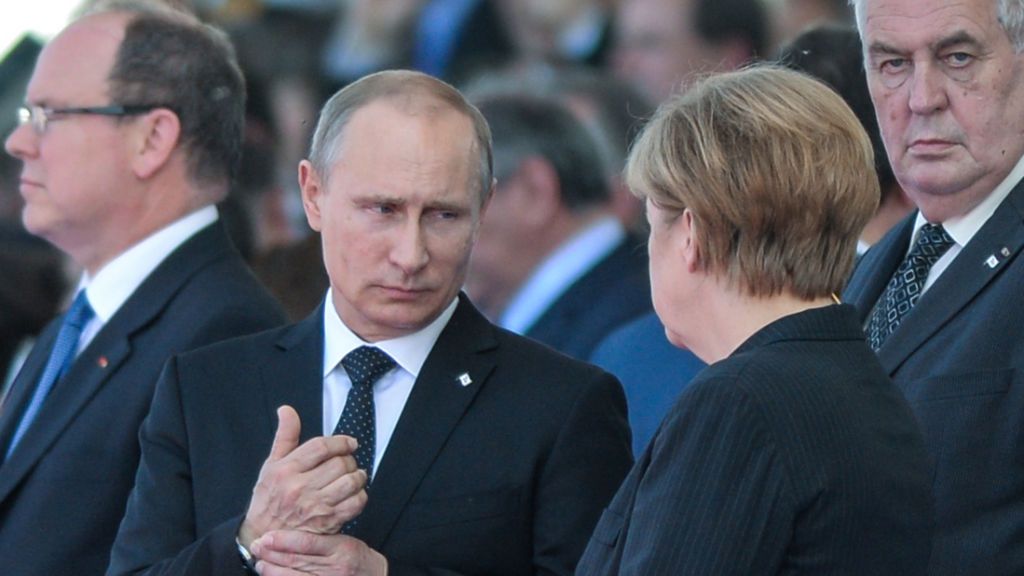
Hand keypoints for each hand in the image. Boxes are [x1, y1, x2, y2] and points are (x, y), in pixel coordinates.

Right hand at [239, 406, 368, 546]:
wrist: (264, 537)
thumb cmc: (268, 499)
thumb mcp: (271, 465)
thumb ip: (284, 436)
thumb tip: (287, 410)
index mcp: (285, 470)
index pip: (321, 447)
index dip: (340, 441)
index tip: (349, 443)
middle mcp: (299, 488)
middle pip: (339, 463)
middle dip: (349, 459)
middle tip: (348, 462)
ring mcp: (315, 507)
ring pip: (350, 481)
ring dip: (358, 476)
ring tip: (354, 475)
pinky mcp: (328, 523)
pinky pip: (355, 503)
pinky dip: (360, 495)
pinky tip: (353, 493)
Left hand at [251, 530, 387, 575]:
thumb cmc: (358, 559)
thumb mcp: (345, 542)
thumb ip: (322, 539)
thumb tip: (289, 535)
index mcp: (341, 548)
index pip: (307, 543)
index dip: (284, 540)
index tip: (266, 536)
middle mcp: (335, 568)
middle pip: (297, 561)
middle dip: (273, 554)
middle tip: (255, 547)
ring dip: (274, 571)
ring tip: (260, 563)